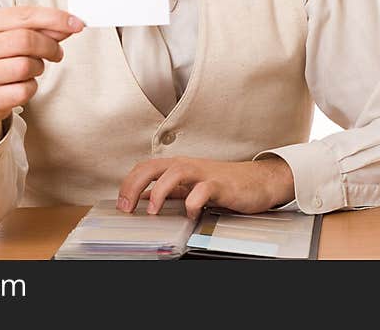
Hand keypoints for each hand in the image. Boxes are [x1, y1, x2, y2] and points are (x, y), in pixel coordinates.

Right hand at [0, 6, 84, 150]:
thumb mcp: (14, 37)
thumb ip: (41, 28)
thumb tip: (70, 24)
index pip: (25, 15)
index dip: (56, 19)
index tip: (77, 24)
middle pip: (27, 40)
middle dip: (50, 46)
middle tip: (57, 53)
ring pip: (26, 66)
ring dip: (39, 68)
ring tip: (33, 69)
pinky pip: (24, 90)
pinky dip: (31, 87)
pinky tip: (22, 84)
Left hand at [116, 156, 294, 219]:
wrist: (257, 181)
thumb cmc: (223, 184)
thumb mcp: (190, 187)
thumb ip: (168, 191)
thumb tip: (141, 198)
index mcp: (177, 167)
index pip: (144, 168)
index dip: (128, 184)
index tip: (121, 205)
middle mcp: (187, 166)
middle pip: (153, 167)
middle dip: (134, 185)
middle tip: (126, 207)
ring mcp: (203, 174)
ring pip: (175, 172)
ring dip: (159, 191)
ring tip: (153, 211)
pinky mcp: (220, 185)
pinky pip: (203, 190)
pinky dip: (193, 202)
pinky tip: (190, 213)